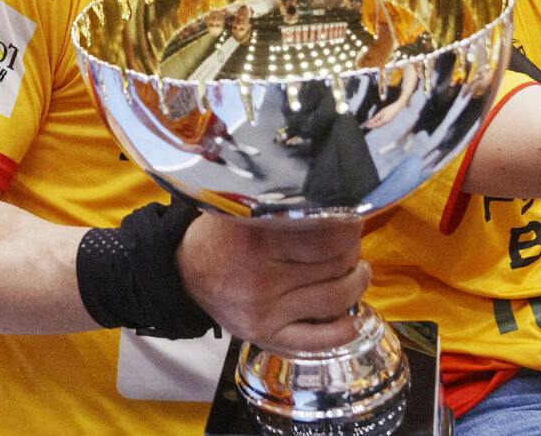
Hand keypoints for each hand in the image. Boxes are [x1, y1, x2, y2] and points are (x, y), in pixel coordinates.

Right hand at [178, 217, 367, 354]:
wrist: (185, 273)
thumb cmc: (222, 235)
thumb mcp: (245, 208)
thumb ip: (283, 205)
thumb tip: (335, 199)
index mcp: (258, 239)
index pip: (327, 237)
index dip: (349, 229)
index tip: (350, 220)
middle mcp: (262, 277)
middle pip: (334, 266)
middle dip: (351, 252)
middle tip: (350, 245)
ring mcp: (265, 311)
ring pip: (334, 299)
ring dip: (356, 284)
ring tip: (356, 272)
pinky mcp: (265, 335)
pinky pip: (316, 341)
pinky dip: (344, 330)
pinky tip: (355, 317)